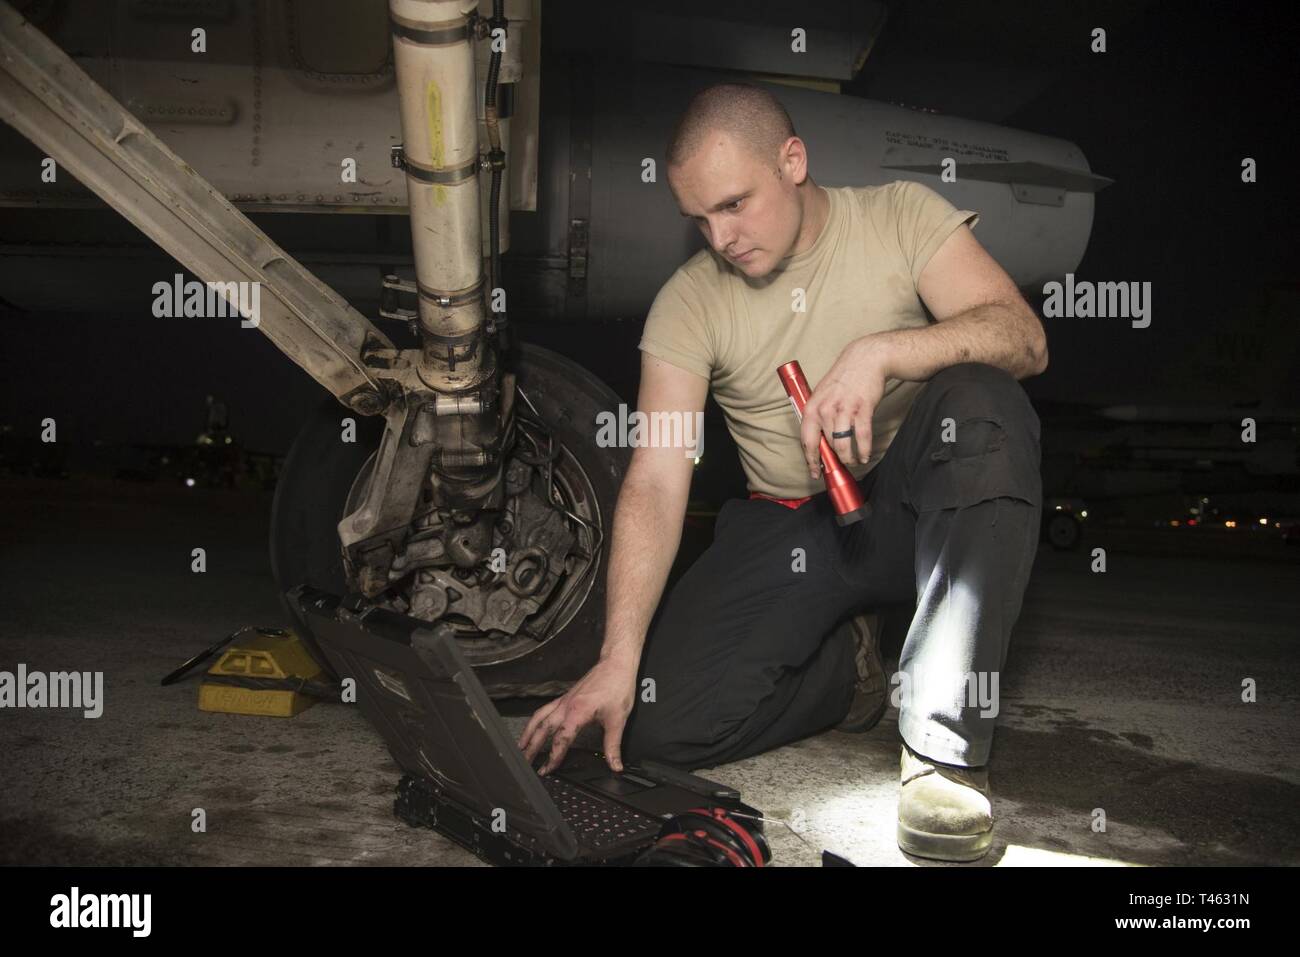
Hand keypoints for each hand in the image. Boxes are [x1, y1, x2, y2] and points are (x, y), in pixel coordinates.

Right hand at [516, 654, 637, 774]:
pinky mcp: (566, 697)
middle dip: (533, 747)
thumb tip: (615, 765)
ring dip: (528, 733)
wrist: (616, 664)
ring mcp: (564, 700)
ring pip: (539, 718)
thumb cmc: (617, 686)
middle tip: (526, 763)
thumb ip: (613, 745)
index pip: (561, 739)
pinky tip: (534, 726)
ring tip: (521, 747)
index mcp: (578, 712)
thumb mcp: (618, 719)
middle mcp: (566, 705)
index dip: (553, 756)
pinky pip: (545, 709)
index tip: (548, 769)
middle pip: (543, 729)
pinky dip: (536, 720)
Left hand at [800, 337, 888, 477]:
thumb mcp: (822, 395)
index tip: (814, 473)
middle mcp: (826, 410)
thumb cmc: (843, 379)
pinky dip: (864, 450)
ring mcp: (844, 409)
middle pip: (827, 446)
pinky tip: (864, 456)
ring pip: (843, 445)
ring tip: (852, 462)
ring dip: (848, 458)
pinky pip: (862, 437)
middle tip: (839, 466)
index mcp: (812, 407)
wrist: (865, 359)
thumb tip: (819, 442)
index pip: (807, 440)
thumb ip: (819, 416)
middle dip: (833, 460)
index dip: (811, 460)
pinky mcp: (862, 409)